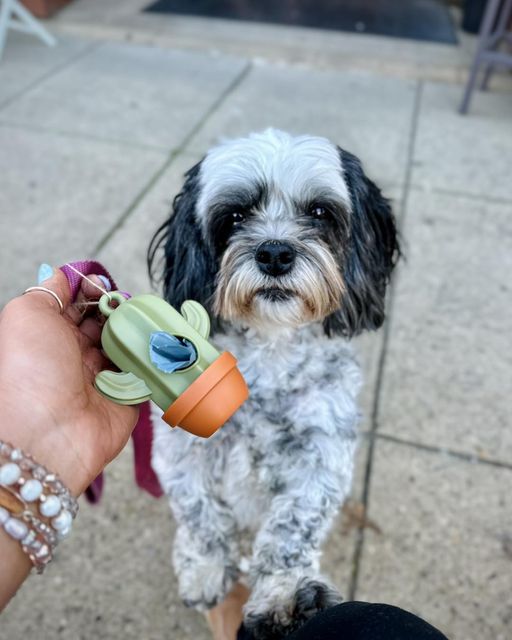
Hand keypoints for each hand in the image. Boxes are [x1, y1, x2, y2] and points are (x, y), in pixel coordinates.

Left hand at [0, 267, 138, 495]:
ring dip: (136, 332)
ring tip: (141, 324)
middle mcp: (76, 355)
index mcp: (51, 335)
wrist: (48, 433)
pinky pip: (144, 372)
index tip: (103, 287)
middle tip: (126, 305)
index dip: (93, 291)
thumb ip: (50, 290)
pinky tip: (153, 346)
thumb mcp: (26, 314)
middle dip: (119, 309)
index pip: (78, 304)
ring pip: (128, 344)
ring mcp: (103, 377)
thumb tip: (69, 276)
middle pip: (107, 322)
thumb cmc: (31, 370)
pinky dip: (150, 358)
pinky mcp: (127, 397)